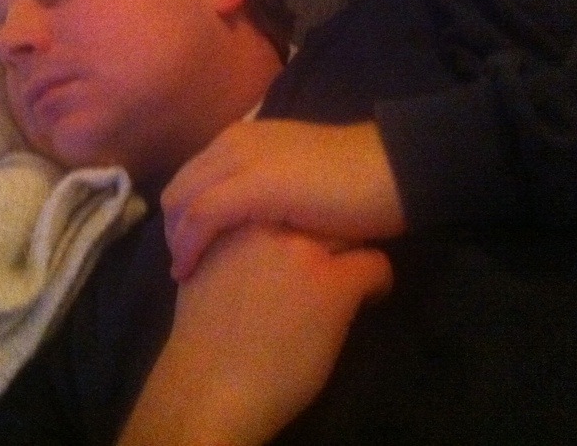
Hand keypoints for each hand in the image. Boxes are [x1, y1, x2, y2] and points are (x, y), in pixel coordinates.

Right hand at [118, 227, 392, 445]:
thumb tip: (240, 241)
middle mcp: (269, 226)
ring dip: (351, 245)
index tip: (299, 231)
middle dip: (322, 220)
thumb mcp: (199, 269)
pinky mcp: (334, 285)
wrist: (211, 382)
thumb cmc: (200, 332)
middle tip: (327, 244)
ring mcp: (303, 253)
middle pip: (312, 206)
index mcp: (232, 219)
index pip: (275, 194)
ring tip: (350, 265)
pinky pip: (374, 264)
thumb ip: (219, 243)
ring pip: (346, 230)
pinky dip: (377, 278)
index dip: (292, 210)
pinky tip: (369, 293)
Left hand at [163, 120, 404, 280]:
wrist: (393, 168)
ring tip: (184, 274)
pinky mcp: (254, 185)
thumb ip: (267, 190)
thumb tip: (252, 220)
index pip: (191, 177)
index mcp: (241, 139)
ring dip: (176, 240)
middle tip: (183, 266)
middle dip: (173, 230)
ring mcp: (241, 160)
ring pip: (182, 201)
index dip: (182, 215)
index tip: (187, 249)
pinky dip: (188, 244)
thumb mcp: (295, 179)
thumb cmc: (353, 182)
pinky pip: (202, 215)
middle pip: (178, 190)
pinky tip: (189, 271)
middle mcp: (232, 144)